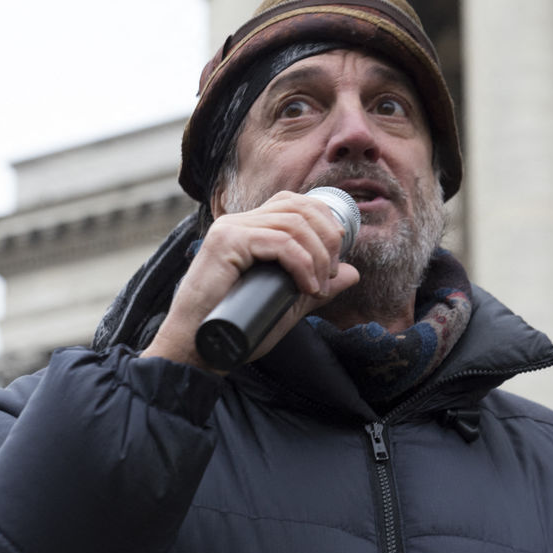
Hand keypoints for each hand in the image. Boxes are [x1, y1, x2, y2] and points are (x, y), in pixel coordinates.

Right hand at [142, 191, 359, 372]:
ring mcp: (230, 229)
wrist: (199, 349)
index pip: (294, 203)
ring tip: (318, 287)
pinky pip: (279, 241)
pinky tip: (308, 287)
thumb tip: (353, 273)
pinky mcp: (227, 242)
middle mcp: (238, 222)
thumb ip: (315, 285)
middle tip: (331, 274)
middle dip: (327, 237)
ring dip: (318, 255)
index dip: (324, 222)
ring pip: (293, 224)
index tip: (335, 259)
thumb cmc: (236, 329)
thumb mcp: (287, 302)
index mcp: (248, 228)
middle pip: (298, 206)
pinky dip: (302, 263)